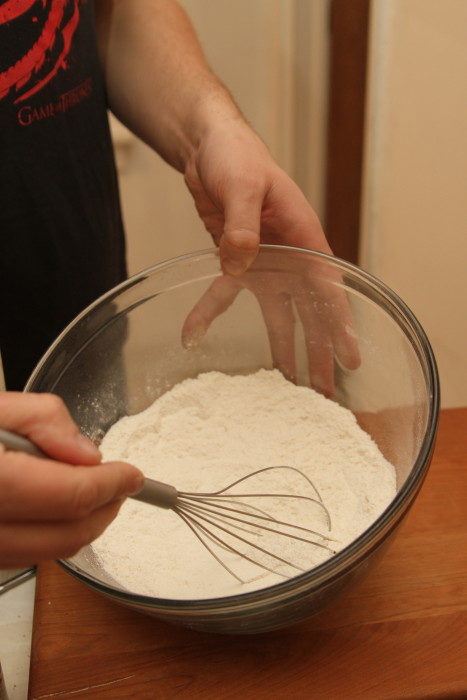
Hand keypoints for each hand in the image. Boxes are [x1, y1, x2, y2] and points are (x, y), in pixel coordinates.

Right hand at [0, 393, 142, 567]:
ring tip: (92, 493)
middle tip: (121, 487)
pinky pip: (21, 556)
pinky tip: (53, 509)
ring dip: (81, 526)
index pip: (70, 495)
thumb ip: (45, 420)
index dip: (112, 485)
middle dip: (105, 511)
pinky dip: (49, 536)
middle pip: (66, 536)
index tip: (132, 475)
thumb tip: (88, 454)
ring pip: (47, 553)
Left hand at [183, 121, 359, 394]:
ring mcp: (265, 264)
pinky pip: (224, 296)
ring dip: (284, 349)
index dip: (339, 325)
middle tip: (326, 392)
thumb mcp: (242, 184)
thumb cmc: (237, 156)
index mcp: (304, 237)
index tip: (349, 358)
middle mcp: (290, 257)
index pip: (328, 288)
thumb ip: (241, 227)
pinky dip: (207, 315)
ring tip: (291, 385)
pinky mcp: (237, 263)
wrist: (209, 147)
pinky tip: (192, 336)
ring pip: (279, 315)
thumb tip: (239, 266)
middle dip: (319, 352)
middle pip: (310, 312)